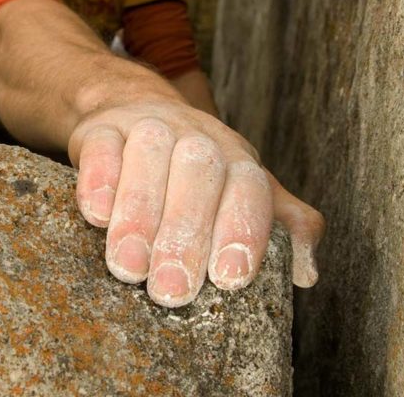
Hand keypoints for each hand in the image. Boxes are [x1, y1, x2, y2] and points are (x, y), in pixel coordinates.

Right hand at [68, 100, 324, 307]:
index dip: (243, 231)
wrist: (139, 114)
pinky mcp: (105, 129)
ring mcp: (150, 129)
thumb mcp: (244, 192)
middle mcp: (198, 139)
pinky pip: (103, 147)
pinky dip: (99, 180)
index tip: (230, 278)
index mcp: (238, 160)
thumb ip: (281, 226)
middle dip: (186, 235)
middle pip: (200, 177)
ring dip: (139, 216)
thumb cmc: (197, 172)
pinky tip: (95, 215)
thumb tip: (307, 273)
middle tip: (172, 289)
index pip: (250, 191)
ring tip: (130, 268)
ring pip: (150, 161)